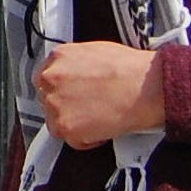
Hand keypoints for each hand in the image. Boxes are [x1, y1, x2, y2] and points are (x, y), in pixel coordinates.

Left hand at [35, 45, 166, 148]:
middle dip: (65, 106)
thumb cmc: (130, 69)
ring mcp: (55, 104)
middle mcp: (50, 79)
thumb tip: (75, 73)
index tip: (69, 95)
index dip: (59, 89)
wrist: (145, 87)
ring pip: (56, 122)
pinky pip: (72, 140)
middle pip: (47, 99)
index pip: (45, 77)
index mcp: (58, 57)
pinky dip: (88, 140)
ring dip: (75, 124)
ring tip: (99, 118)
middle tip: (87, 109)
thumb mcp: (95, 50)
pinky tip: (104, 129)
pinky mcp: (65, 127)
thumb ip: (75, 63)